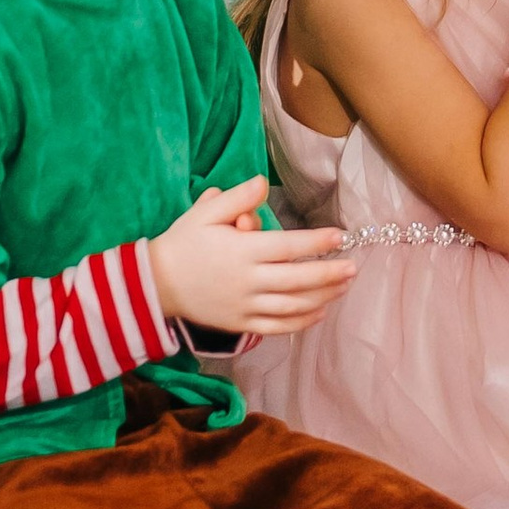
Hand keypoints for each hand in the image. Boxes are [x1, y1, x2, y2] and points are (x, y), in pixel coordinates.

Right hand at [148, 183, 353, 335]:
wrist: (155, 285)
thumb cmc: (183, 244)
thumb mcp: (205, 213)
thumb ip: (236, 198)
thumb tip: (262, 182)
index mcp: (242, 251)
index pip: (288, 247)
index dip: (316, 243)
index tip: (340, 237)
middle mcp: (247, 281)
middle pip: (297, 279)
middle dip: (329, 274)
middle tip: (354, 267)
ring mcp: (244, 306)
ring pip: (292, 306)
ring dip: (322, 297)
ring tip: (343, 287)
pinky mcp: (240, 324)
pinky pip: (276, 327)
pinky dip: (301, 322)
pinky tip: (320, 312)